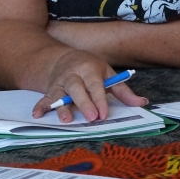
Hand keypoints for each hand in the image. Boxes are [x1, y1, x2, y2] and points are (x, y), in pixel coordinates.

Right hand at [31, 50, 147, 122]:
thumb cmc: (91, 69)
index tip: (103, 114)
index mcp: (90, 69)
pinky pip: (45, 98)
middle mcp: (73, 75)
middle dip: (83, 103)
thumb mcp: (108, 74)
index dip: (99, 99)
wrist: (66, 59)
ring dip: (61, 107)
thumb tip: (142, 103)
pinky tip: (37, 115)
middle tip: (91, 118)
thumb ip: (123, 91)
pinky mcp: (50, 89)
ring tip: (65, 120)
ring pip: (59, 94)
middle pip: (76, 88)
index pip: (95, 85)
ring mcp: (60, 82)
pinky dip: (40, 106)